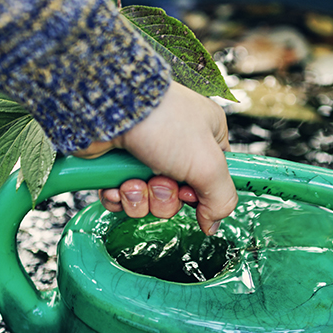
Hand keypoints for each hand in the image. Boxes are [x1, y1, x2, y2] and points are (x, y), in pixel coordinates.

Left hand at [75, 82, 235, 234]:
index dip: (202, 195)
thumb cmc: (162, 122)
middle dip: (165, 198)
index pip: (214, 180)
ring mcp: (145, 156)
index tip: (191, 194)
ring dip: (140, 199)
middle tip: (158, 181)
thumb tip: (213, 224)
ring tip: (133, 181)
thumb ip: (222, 199)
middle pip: (178, 197)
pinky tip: (116, 184)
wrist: (110, 108)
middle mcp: (177, 147)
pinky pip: (122, 198)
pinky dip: (118, 197)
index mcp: (206, 138)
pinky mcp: (117, 165)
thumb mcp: (208, 164)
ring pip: (149, 201)